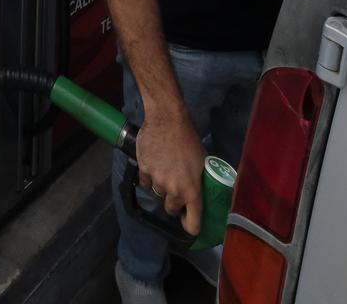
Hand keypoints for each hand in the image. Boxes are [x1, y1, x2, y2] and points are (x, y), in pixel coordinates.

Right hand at [135, 112, 205, 235]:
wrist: (167, 120)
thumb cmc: (189, 140)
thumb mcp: (203, 163)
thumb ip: (200, 182)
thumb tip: (201, 193)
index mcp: (192, 190)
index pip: (192, 224)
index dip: (191, 226)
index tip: (189, 221)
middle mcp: (174, 190)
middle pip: (171, 209)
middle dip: (174, 202)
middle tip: (177, 188)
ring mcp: (157, 181)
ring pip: (158, 194)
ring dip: (161, 187)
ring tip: (165, 170)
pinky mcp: (143, 170)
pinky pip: (145, 182)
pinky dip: (149, 177)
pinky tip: (154, 164)